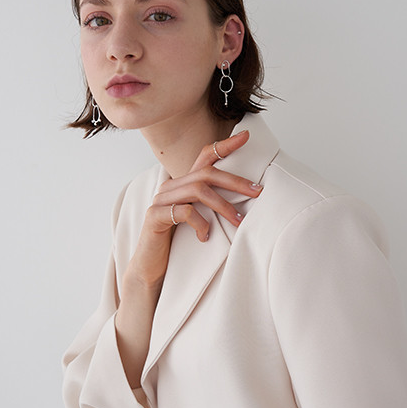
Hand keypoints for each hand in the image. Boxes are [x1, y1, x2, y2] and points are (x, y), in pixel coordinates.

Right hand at [114, 131, 261, 393]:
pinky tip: (206, 237)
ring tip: (239, 220)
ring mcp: (161, 200)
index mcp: (181, 184)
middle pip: (206, 172)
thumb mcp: (197, 221)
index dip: (224, 145)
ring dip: (223, 205)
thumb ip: (209, 205)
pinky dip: (199, 222)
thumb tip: (244, 197)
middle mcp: (170, 186)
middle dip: (234, 180)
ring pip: (197, 189)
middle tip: (257, 190)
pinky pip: (183, 211)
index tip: (246, 136)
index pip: (204, 156)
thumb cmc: (176, 246)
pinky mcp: (155, 218)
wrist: (149, 271)